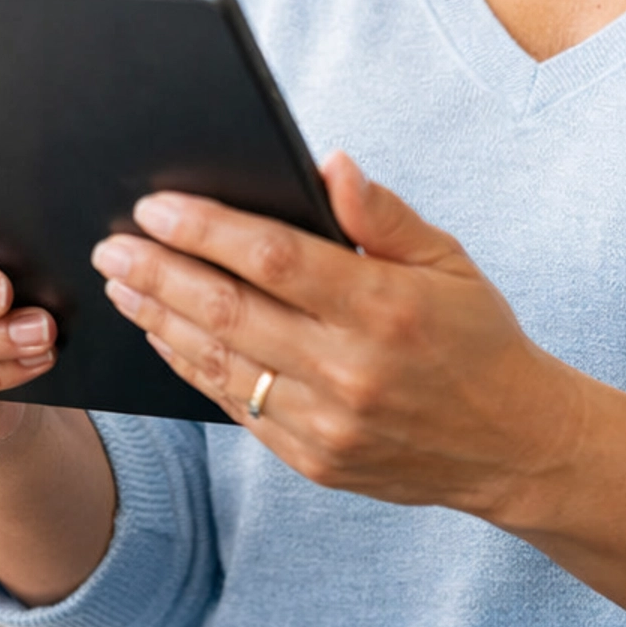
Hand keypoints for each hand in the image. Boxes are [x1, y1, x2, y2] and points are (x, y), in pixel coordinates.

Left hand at [90, 153, 584, 516]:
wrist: (514, 445)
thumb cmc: (477, 336)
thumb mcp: (450, 259)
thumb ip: (385, 213)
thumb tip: (329, 165)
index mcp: (385, 308)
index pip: (275, 258)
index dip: (207, 229)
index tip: (157, 206)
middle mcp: (350, 370)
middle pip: (229, 312)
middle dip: (159, 274)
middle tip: (111, 246)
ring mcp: (327, 424)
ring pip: (220, 365)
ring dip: (161, 321)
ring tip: (121, 287)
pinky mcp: (313, 462)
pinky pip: (236, 409)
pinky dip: (192, 369)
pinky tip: (167, 336)